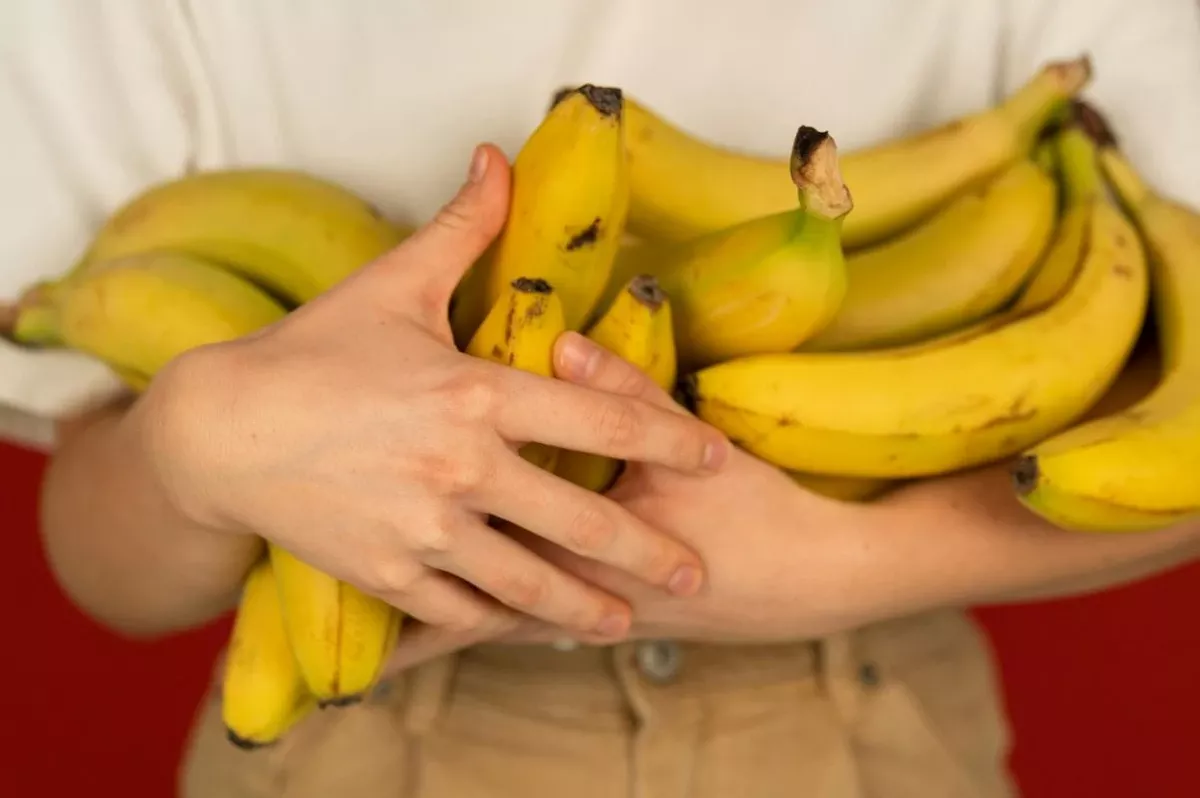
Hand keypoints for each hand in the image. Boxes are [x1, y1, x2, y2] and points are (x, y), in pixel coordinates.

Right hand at [129, 144, 728, 641]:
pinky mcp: (388, 574)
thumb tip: (500, 158)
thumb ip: (461, 228)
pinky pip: (461, 611)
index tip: (713, 459)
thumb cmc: (311, 352)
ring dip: (584, 607)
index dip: (669, 441)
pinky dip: (498, 621)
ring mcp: (425, 530)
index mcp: (477, 394)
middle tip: (695, 571)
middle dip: (649, 551)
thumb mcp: (391, 283)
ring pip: (529, 583)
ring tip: (621, 622)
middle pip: (583, 522)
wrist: (220, 431)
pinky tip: (525, 627)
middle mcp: (462, 469)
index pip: (603, 421)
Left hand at [378, 332, 881, 671]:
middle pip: (462, 546)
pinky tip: (418, 631)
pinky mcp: (592, 627)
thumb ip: (626, 390)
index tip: (352, 411)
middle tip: (310, 499)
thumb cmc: (757, 512)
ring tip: (334, 578)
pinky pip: (505, 636)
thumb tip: (564, 340)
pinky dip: (454, 634)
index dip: (424, 440)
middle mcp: (565, 567)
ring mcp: (574, 608)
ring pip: (469, 604)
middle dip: (389, 523)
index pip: (491, 471)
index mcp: (585, 510)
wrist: (816, 579)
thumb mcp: (696, 444)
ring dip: (404, 595)